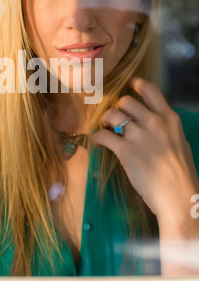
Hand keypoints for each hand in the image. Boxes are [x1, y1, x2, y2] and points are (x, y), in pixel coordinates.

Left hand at [92, 77, 198, 228]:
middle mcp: (154, 122)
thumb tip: (150, 123)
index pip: (150, 90)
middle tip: (115, 118)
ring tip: (105, 129)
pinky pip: (103, 135)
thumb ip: (164, 129)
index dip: (136, 83)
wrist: (178, 197)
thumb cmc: (181, 174)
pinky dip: (97, 138)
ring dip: (105, 121)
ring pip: (112, 114)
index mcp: (169, 119)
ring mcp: (139, 136)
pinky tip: (99, 143)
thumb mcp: (179, 142)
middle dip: (117, 108)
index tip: (128, 84)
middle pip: (125, 101)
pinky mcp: (125, 151)